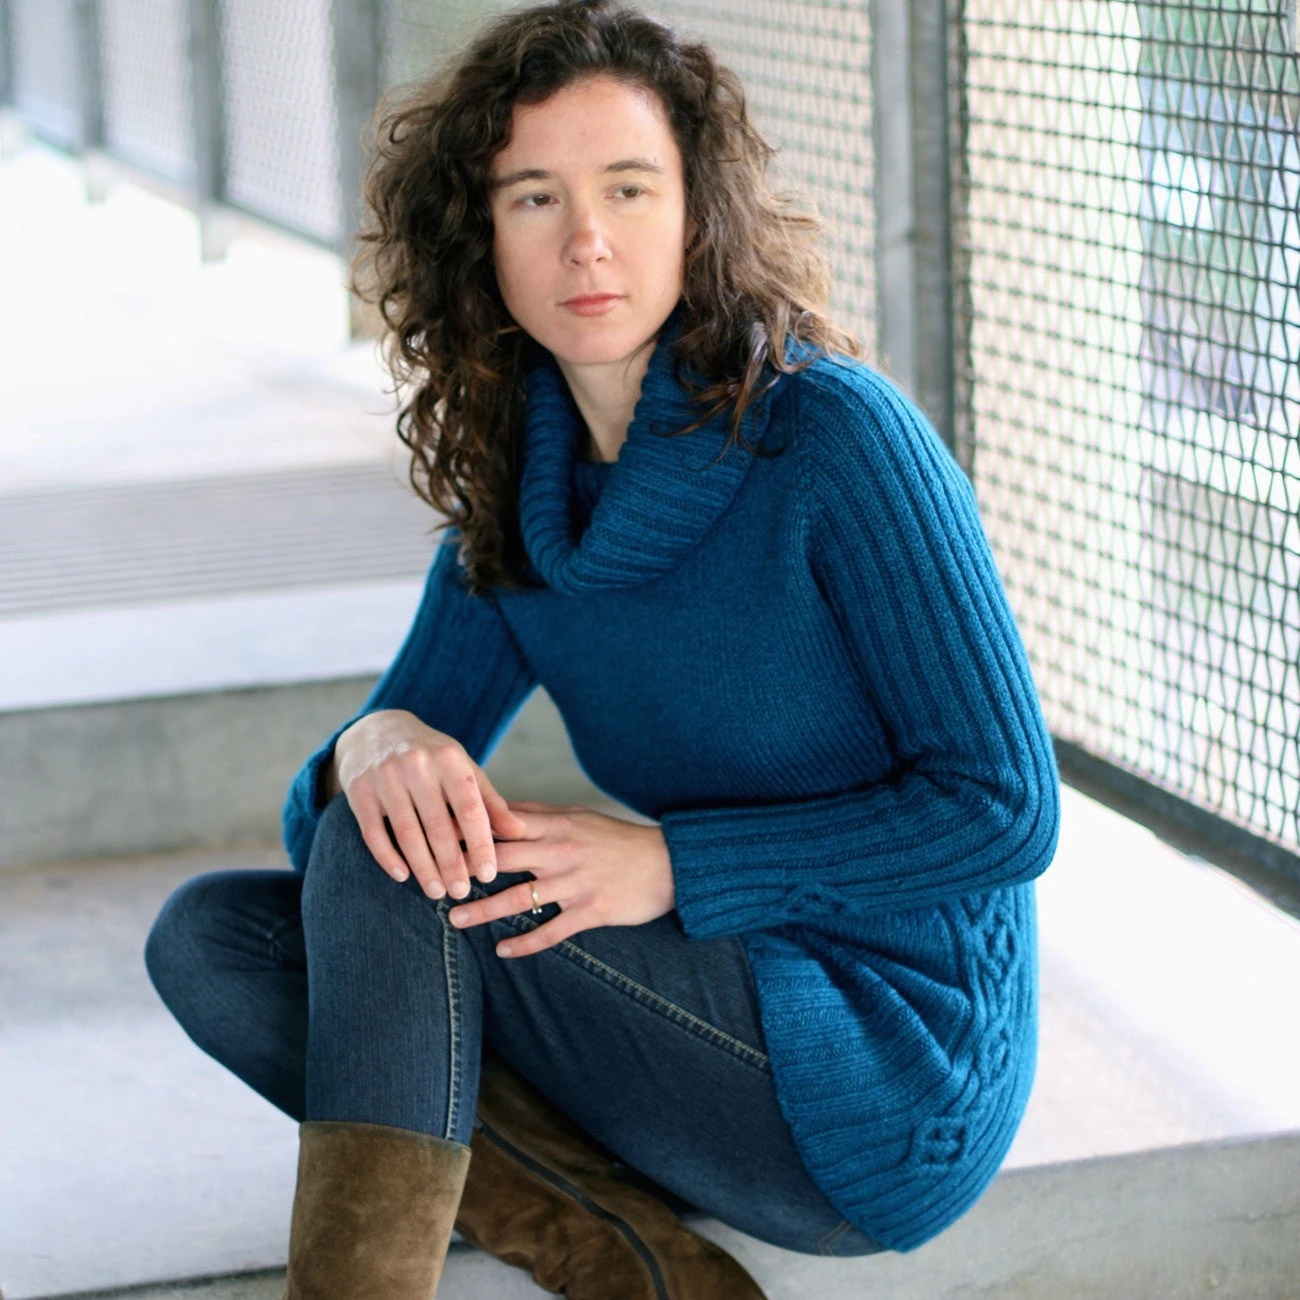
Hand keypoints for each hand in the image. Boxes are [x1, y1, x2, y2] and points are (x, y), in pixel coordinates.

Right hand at [333, 709, 527, 899]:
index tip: (488, 874)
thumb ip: (490, 800)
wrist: (377, 730)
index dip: (480, 844)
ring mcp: (385, 776)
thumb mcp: (463, 768)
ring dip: (423, 867)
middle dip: (452, 864)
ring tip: (436, 892)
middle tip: (461, 892)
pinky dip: (388, 857)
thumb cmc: (431, 756)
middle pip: (437, 825)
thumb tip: (519, 831)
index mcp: (449, 758)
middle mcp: (416, 764)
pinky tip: (402, 876)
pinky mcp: (359, 790)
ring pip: (407, 832)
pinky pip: (374, 832)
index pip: (469, 808)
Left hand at [447, 800, 675, 957]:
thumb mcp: (578, 817)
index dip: (467, 829)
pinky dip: (526, 943)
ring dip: (484, 911)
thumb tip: (497, 808)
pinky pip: (552, 930)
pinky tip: (503, 952)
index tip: (434, 834)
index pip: (502, 824)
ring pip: (520, 898)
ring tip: (454, 920)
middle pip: (502, 858)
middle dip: (464, 869)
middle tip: (431, 879)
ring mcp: (575, 882)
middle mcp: (561, 851)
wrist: (667, 863)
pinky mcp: (591, 910)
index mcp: (556, 825)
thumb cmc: (617, 839)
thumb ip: (537, 814)